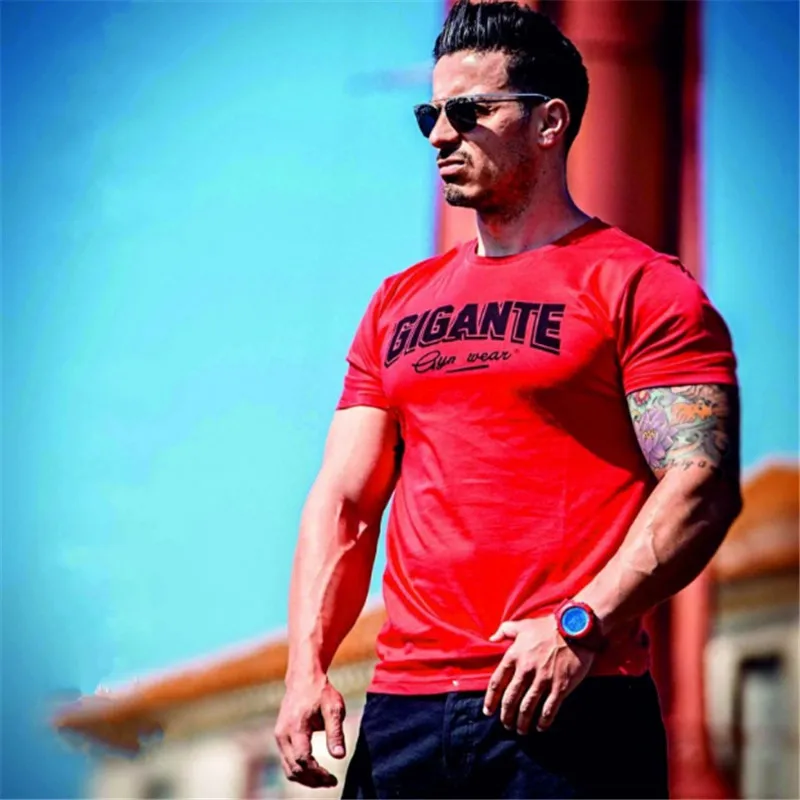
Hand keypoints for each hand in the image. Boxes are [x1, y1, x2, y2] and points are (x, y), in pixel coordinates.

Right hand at [274, 676, 346, 787]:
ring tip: (325, 780)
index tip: (333, 778)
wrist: (304, 678)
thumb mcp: (333, 708)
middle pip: (294, 768)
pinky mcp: (280, 737)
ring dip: (305, 779)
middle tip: (331, 782)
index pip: (303, 759)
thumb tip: (340, 756)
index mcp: (296, 726)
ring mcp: (279, 736)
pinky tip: (315, 771)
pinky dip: (299, 770)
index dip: (317, 773)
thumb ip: (335, 732)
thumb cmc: (321, 692)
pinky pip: (287, 761)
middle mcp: (283, 734)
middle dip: (312, 780)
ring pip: (288, 768)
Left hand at [483, 617, 594, 733]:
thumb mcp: (522, 625)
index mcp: (514, 655)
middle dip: (506, 715)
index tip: (488, 711)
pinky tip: (540, 727)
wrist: (574, 628)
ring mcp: (543, 679)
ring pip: (527, 707)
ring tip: (520, 730)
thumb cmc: (547, 626)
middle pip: (511, 698)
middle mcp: (526, 669)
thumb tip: (491, 639)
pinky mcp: (560, 686)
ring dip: (522, 722)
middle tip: (506, 724)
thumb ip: (504, 631)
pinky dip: (543, 721)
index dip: (491, 699)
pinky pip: (549, 709)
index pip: (497, 682)